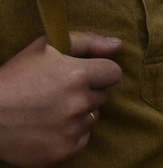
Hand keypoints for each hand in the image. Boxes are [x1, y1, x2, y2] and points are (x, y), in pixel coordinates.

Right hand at [0, 32, 121, 166]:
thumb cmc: (14, 78)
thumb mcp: (46, 47)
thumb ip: (87, 42)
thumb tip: (118, 45)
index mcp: (78, 75)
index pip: (114, 73)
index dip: (98, 72)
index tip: (82, 75)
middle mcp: (79, 103)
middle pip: (101, 96)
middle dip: (86, 92)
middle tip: (58, 93)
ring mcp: (72, 129)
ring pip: (92, 117)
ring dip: (79, 114)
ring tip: (51, 110)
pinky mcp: (64, 151)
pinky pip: (82, 139)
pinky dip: (71, 135)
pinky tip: (49, 127)